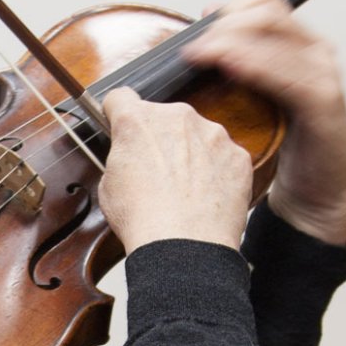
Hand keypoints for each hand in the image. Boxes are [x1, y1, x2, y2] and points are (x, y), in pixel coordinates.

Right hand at [98, 87, 253, 251]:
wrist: (184, 247)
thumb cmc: (143, 220)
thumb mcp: (108, 184)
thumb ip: (121, 156)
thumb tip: (128, 155)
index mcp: (138, 121)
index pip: (121, 98)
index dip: (117, 113)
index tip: (120, 123)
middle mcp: (177, 117)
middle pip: (164, 117)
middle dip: (160, 137)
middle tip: (156, 171)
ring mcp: (212, 134)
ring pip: (197, 135)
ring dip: (190, 152)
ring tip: (184, 189)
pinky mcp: (237, 155)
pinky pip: (224, 156)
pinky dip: (216, 171)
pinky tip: (206, 196)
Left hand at [180, 0, 345, 246]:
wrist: (318, 192)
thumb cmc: (285, 147)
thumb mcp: (257, 98)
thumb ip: (239, 63)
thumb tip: (206, 25)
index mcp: (301, 45)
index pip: (264, 2)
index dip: (228, 9)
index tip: (196, 28)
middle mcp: (316, 51)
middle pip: (267, 12)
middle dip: (224, 24)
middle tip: (192, 46)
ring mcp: (324, 73)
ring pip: (275, 34)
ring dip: (231, 41)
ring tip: (199, 55)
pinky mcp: (325, 102)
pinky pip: (289, 75)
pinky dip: (255, 66)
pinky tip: (229, 70)